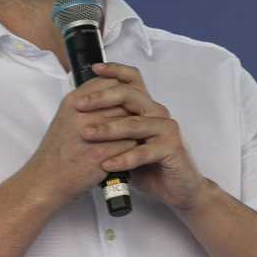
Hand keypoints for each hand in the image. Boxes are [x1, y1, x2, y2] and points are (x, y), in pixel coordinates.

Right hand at [19, 75, 138, 210]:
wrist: (46, 180)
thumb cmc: (57, 153)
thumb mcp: (65, 119)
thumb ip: (86, 105)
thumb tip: (108, 95)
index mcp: (73, 102)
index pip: (108, 83)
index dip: (121, 91)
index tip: (127, 99)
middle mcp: (82, 113)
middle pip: (122, 102)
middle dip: (132, 111)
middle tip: (138, 120)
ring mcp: (93, 132)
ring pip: (130, 121)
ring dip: (136, 129)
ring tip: (137, 136)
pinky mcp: (101, 153)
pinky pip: (130, 143)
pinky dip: (134, 148)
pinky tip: (132, 152)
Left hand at [75, 62, 208, 212]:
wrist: (178, 188)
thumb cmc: (148, 165)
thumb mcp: (125, 142)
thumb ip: (111, 126)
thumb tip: (79, 116)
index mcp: (146, 106)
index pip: (132, 80)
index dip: (115, 70)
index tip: (95, 68)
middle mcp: (157, 112)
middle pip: (129, 95)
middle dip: (101, 98)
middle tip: (79, 105)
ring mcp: (166, 129)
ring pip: (134, 123)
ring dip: (108, 129)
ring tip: (87, 135)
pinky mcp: (172, 148)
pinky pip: (143, 151)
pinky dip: (123, 159)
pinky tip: (106, 164)